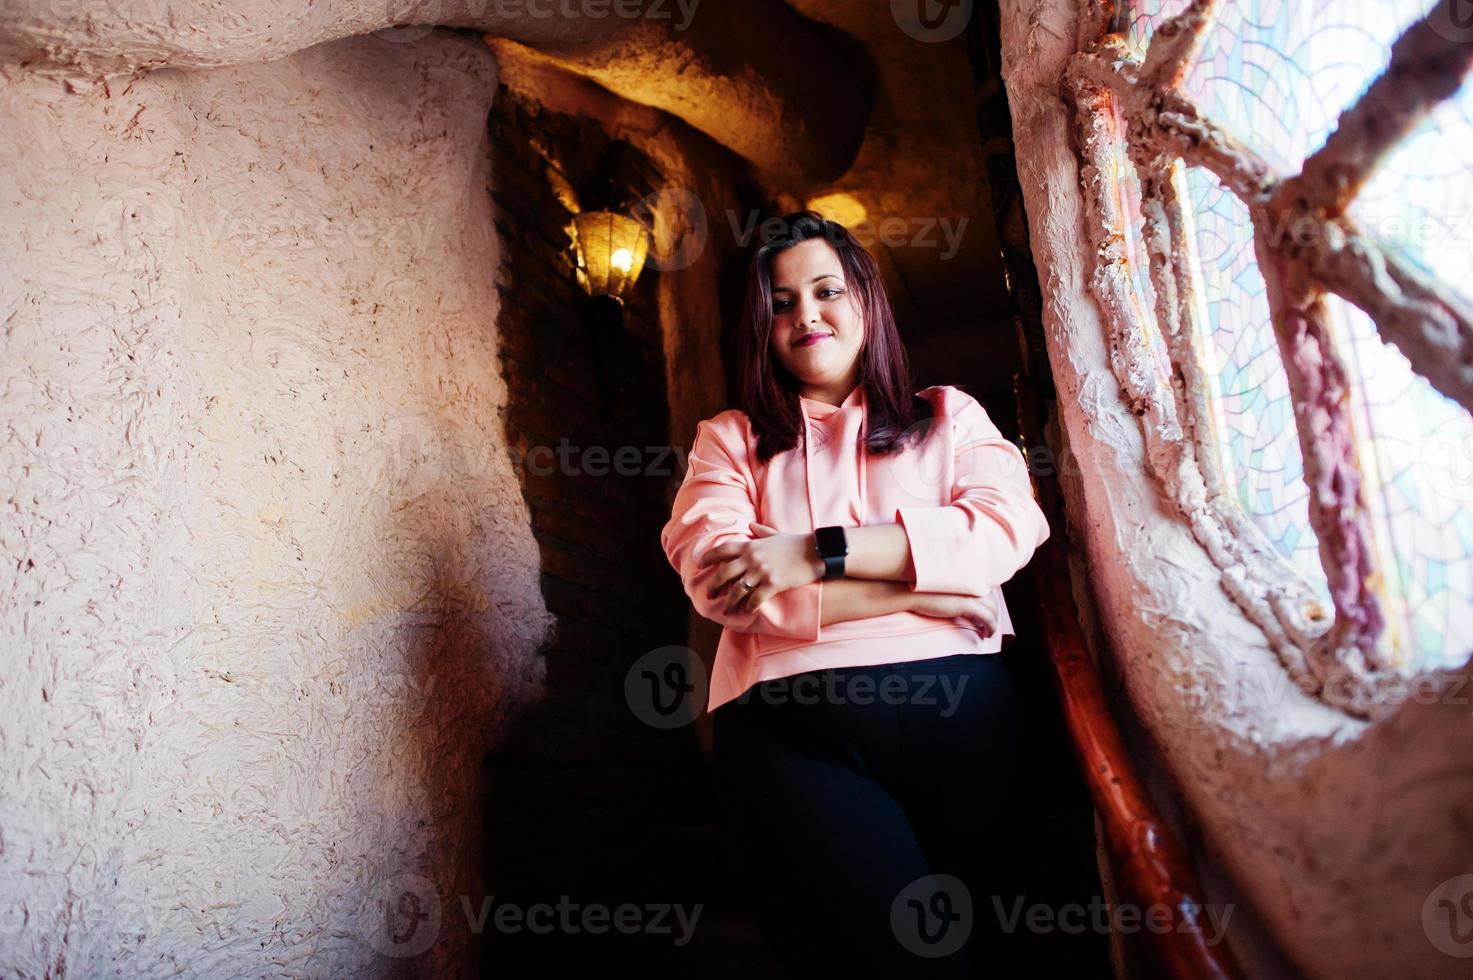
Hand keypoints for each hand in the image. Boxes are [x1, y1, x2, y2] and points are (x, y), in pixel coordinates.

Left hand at [700, 522, 823, 615]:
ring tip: (725, 610)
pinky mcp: (773, 584)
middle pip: (724, 573)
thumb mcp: (776, 534)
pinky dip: (748, 607)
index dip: (708, 558)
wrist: (817, 551)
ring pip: (736, 590)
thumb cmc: (796, 543)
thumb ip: (761, 532)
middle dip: (713, 586)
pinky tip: (747, 611)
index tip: (700, 565)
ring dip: (728, 602)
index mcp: (751, 545)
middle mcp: (752, 558)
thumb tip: (751, 527)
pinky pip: (754, 599)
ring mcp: (762, 571)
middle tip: (709, 594)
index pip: (722, 550)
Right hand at [908, 590, 998, 637]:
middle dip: (994, 614)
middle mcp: (973, 583)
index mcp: (969, 577)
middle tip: (988, 626)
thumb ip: (959, 592)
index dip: (990, 604)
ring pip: (993, 610)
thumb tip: (968, 607)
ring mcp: (972, 593)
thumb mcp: (946, 588)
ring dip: (994, 623)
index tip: (986, 615)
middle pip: (993, 601)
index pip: (989, 591)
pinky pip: (988, 619)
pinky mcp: (968, 604)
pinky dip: (990, 628)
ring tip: (987, 633)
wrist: (913, 592)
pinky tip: (985, 634)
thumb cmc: (924, 591)